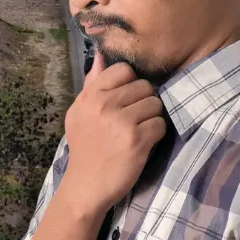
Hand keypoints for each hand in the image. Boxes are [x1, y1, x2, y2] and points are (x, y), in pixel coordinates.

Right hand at [61, 50, 166, 212]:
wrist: (86, 186)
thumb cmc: (85, 147)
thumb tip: (101, 54)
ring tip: (140, 130)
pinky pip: (160, 124)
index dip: (130, 83)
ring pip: (155, 104)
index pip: (123, 70)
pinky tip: (144, 143)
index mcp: (89, 97)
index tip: (126, 99)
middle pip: (144, 86)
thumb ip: (93, 84)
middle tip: (135, 118)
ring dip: (152, 117)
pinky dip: (156, 134)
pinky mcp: (136, 140)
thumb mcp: (79, 113)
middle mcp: (103, 105)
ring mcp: (120, 122)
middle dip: (144, 101)